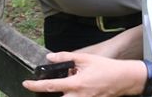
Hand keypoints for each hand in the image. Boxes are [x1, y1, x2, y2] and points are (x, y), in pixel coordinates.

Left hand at [22, 51, 142, 96]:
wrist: (124, 79)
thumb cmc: (107, 68)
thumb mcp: (85, 59)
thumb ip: (66, 58)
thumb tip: (50, 58)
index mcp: (76, 84)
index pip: (50, 86)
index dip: (35, 85)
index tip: (26, 83)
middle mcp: (79, 96)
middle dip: (47, 94)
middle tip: (42, 87)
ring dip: (61, 94)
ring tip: (61, 85)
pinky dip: (71, 95)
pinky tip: (73, 88)